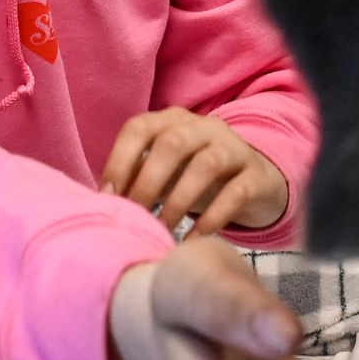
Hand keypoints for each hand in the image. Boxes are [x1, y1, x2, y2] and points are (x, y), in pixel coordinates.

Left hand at [101, 107, 289, 236]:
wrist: (258, 184)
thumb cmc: (196, 180)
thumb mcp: (166, 173)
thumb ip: (137, 178)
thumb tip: (100, 203)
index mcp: (174, 121)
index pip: (140, 128)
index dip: (119, 160)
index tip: (107, 196)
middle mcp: (205, 127)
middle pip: (173, 143)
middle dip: (147, 182)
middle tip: (134, 217)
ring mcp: (235, 148)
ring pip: (206, 164)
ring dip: (179, 200)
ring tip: (164, 230)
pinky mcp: (258, 175)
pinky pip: (236, 192)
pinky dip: (213, 217)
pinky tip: (195, 239)